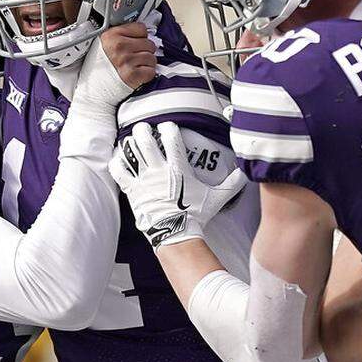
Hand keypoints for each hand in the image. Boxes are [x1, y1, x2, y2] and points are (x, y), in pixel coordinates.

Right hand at [71, 24, 155, 110]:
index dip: (140, 36)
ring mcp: (126, 61)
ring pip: (152, 58)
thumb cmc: (99, 68)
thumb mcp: (103, 44)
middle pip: (149, 43)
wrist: (94, 90)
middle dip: (144, 51)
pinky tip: (136, 74)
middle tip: (134, 58)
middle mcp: (119, 47)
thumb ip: (121, 35)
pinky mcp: (132, 75)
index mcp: (111, 36)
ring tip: (134, 67)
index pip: (141, 28)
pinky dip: (146, 74)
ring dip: (146, 64)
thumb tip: (141, 32)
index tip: (135, 42)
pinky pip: (151, 71)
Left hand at [111, 121, 246, 248]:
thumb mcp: (216, 198)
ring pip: (131, 152)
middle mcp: (159, 171)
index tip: (167, 126)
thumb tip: (244, 174)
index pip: (172, 139)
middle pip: (145, 140)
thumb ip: (231, 184)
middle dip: (143, 130)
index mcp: (178, 169)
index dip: (168, 128)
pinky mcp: (133, 191)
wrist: (176, 234)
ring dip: (130, 143)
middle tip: (144, 128)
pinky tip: (119, 158)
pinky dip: (118, 162)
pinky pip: (120, 172)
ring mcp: (144, 180)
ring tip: (131, 140)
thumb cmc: (195, 215)